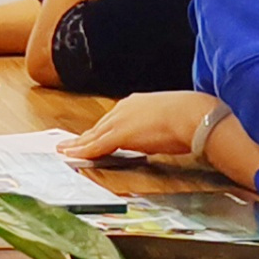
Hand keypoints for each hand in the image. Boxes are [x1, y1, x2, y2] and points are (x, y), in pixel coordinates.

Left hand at [57, 89, 221, 165]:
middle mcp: (125, 108)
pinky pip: (96, 145)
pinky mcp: (119, 134)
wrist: (194, 115)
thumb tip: (166, 135)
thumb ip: (162, 125)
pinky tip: (71, 155)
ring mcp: (121, 120)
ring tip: (64, 151)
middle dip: (85, 137)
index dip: (101, 130)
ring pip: (94, 135)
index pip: (114, 119)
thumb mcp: (172, 119)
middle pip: (100, 126)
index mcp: (138, 103)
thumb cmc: (191, 117)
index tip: (93, 136)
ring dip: (79, 144)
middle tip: (70, 145)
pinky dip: (82, 151)